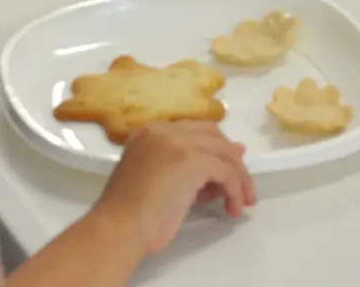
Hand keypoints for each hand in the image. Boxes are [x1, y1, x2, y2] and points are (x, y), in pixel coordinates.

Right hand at [93, 123, 256, 257]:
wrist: (119, 228)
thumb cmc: (130, 214)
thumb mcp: (158, 180)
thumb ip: (185, 168)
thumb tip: (218, 162)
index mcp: (150, 133)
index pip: (193, 131)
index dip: (214, 149)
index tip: (228, 168)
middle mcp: (164, 130)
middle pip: (212, 135)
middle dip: (230, 159)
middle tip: (241, 185)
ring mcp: (178, 142)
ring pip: (223, 152)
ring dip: (238, 177)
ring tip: (240, 202)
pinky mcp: (193, 160)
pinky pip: (226, 171)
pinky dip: (235, 189)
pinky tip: (232, 208)